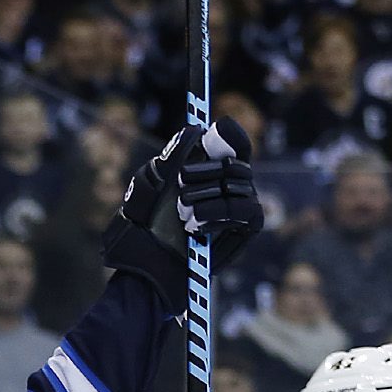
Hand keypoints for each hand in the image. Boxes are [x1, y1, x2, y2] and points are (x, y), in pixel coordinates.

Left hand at [103, 116, 262, 316]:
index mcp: (209, 167)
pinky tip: (195, 226)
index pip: (232, 140)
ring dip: (206, 197)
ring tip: (182, 214)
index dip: (228, 134)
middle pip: (234, 161)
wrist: (147, 263)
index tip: (213, 133)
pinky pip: (245, 210)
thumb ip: (172, 155)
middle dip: (204, 172)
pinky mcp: (246, 229)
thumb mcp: (150, 183)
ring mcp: (240, 205)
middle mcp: (229, 183)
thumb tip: (195, 129)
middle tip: (181, 187)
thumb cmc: (145, 225)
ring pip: (239, 184)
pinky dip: (218, 213)